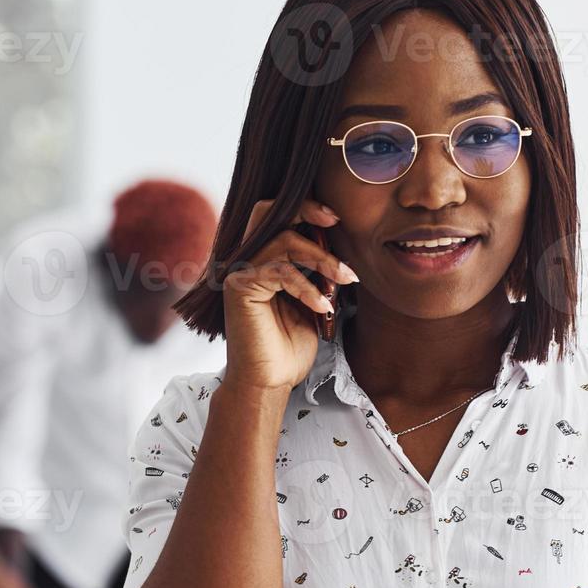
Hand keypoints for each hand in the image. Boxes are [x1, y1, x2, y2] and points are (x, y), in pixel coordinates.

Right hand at [222, 197, 359, 392]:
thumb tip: (346, 246)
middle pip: (269, 211)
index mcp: (262, 257)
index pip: (277, 215)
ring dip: (322, 259)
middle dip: (306, 209)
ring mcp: (240, 271)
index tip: (336, 218)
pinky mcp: (240, 288)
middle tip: (336, 222)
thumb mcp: (313, 299)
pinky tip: (324, 306)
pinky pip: (281, 272)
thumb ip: (319, 271)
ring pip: (284, 241)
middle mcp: (247, 259)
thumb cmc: (290, 344)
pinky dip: (308, 287)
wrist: (270, 380)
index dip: (305, 207)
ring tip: (347, 278)